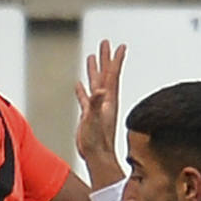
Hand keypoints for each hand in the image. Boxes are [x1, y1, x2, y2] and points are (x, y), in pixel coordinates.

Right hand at [75, 39, 125, 186]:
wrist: (97, 157)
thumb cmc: (98, 141)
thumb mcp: (95, 121)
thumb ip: (96, 105)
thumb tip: (100, 91)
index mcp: (108, 100)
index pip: (112, 75)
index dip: (115, 60)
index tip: (120, 46)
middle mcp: (104, 102)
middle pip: (105, 75)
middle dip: (105, 59)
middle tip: (105, 44)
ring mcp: (96, 109)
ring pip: (95, 84)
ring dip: (94, 71)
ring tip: (92, 57)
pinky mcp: (89, 117)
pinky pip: (86, 99)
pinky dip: (83, 91)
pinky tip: (79, 85)